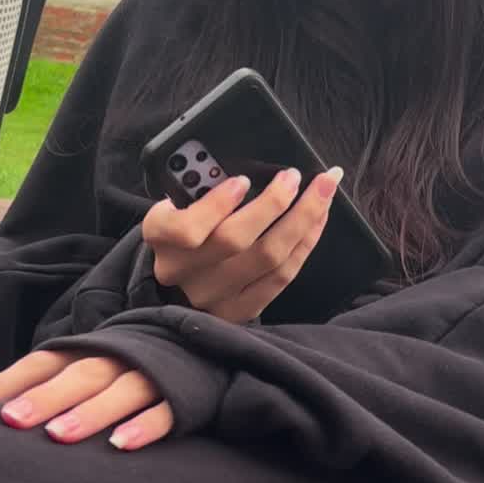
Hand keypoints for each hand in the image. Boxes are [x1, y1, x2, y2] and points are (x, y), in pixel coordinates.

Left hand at [0, 350, 171, 450]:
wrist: (202, 352)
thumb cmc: (129, 370)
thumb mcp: (88, 370)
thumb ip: (45, 389)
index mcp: (86, 353)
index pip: (38, 365)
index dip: (2, 385)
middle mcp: (114, 360)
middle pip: (77, 375)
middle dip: (44, 397)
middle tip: (11, 420)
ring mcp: (150, 376)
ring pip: (119, 391)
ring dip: (90, 412)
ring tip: (59, 436)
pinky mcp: (182, 396)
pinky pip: (165, 411)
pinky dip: (145, 426)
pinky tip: (123, 445)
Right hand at [142, 165, 342, 323]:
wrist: (177, 282)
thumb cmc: (183, 228)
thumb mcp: (177, 204)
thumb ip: (202, 188)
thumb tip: (251, 171)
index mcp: (161, 239)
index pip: (185, 229)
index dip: (217, 205)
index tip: (242, 181)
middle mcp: (184, 272)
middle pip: (235, 241)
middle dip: (273, 203)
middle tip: (294, 176)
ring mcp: (213, 296)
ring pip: (268, 258)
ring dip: (303, 219)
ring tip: (322, 190)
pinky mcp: (241, 311)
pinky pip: (283, 276)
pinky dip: (306, 242)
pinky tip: (318, 218)